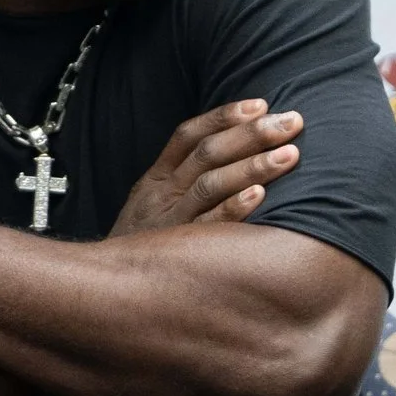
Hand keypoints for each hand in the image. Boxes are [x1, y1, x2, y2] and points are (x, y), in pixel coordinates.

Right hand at [111, 100, 302, 236]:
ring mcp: (171, 223)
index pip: (188, 136)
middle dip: (252, 134)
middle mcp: (163, 195)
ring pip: (211, 185)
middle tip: (291, 121)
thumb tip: (236, 149)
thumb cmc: (141, 244)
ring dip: (253, 166)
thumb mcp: (150, 204)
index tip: (260, 104)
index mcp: (157, 179)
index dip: (224, 117)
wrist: (104, 290)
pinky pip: (209, 227)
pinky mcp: (179, 253)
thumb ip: (183, 178)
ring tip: (289, 154)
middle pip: (207, 154)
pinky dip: (234, 208)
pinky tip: (260, 195)